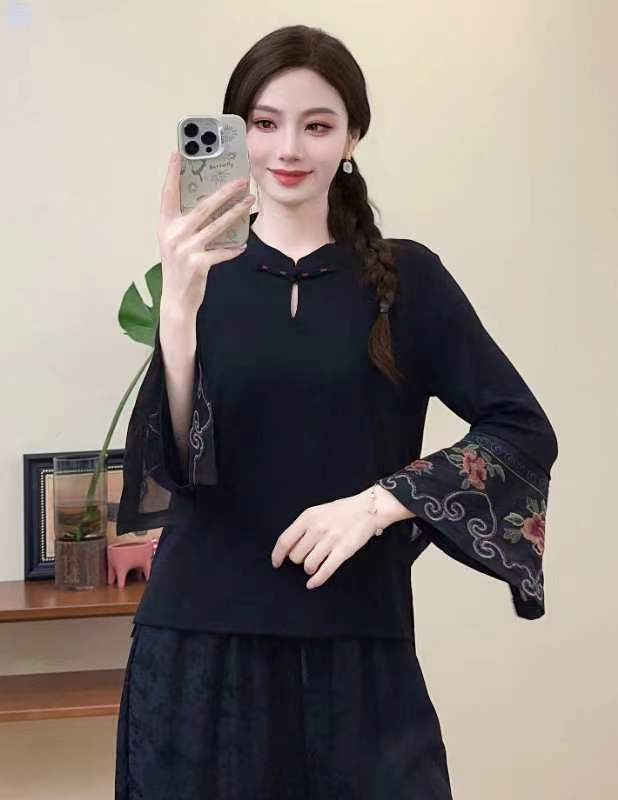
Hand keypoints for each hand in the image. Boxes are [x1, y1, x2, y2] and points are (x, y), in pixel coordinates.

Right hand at [157, 151, 254, 318]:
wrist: (176, 299)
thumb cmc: (179, 267)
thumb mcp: (175, 241)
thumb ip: (186, 223)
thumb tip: (210, 201)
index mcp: (166, 225)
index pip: (168, 193)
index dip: (172, 173)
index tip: (178, 153)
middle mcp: (174, 235)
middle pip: (202, 207)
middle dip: (224, 192)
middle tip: (240, 181)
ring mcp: (185, 250)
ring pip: (216, 226)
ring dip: (236, 213)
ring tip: (249, 201)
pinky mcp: (198, 264)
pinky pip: (221, 251)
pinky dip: (233, 248)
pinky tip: (243, 244)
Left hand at [270, 490, 394, 589]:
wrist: (368, 509)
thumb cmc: (341, 511)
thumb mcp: (318, 512)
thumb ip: (303, 527)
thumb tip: (289, 547)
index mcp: (308, 517)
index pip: (285, 540)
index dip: (277, 555)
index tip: (276, 563)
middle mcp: (317, 528)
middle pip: (296, 556)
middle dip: (298, 560)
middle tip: (306, 558)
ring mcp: (330, 540)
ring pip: (308, 565)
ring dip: (309, 569)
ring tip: (314, 565)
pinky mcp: (343, 551)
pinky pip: (325, 570)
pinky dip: (316, 580)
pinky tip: (312, 584)